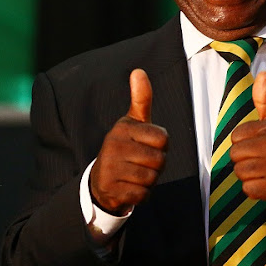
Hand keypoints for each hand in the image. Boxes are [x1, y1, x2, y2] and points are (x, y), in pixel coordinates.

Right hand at [90, 69, 167, 214]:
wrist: (101, 180)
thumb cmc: (126, 146)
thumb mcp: (133, 122)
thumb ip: (141, 98)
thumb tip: (139, 71)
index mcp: (123, 127)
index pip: (163, 139)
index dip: (161, 146)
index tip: (147, 145)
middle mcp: (113, 145)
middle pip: (160, 160)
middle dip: (157, 165)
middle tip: (141, 163)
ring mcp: (110, 168)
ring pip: (152, 178)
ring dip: (150, 181)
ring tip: (135, 175)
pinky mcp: (111, 189)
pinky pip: (143, 194)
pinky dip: (142, 195)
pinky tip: (130, 188)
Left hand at [230, 71, 265, 212]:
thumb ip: (265, 99)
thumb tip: (262, 74)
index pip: (236, 135)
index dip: (244, 143)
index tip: (258, 146)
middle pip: (235, 154)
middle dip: (244, 160)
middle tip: (261, 161)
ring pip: (240, 172)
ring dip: (249, 176)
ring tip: (264, 173)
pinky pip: (247, 189)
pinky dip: (255, 190)